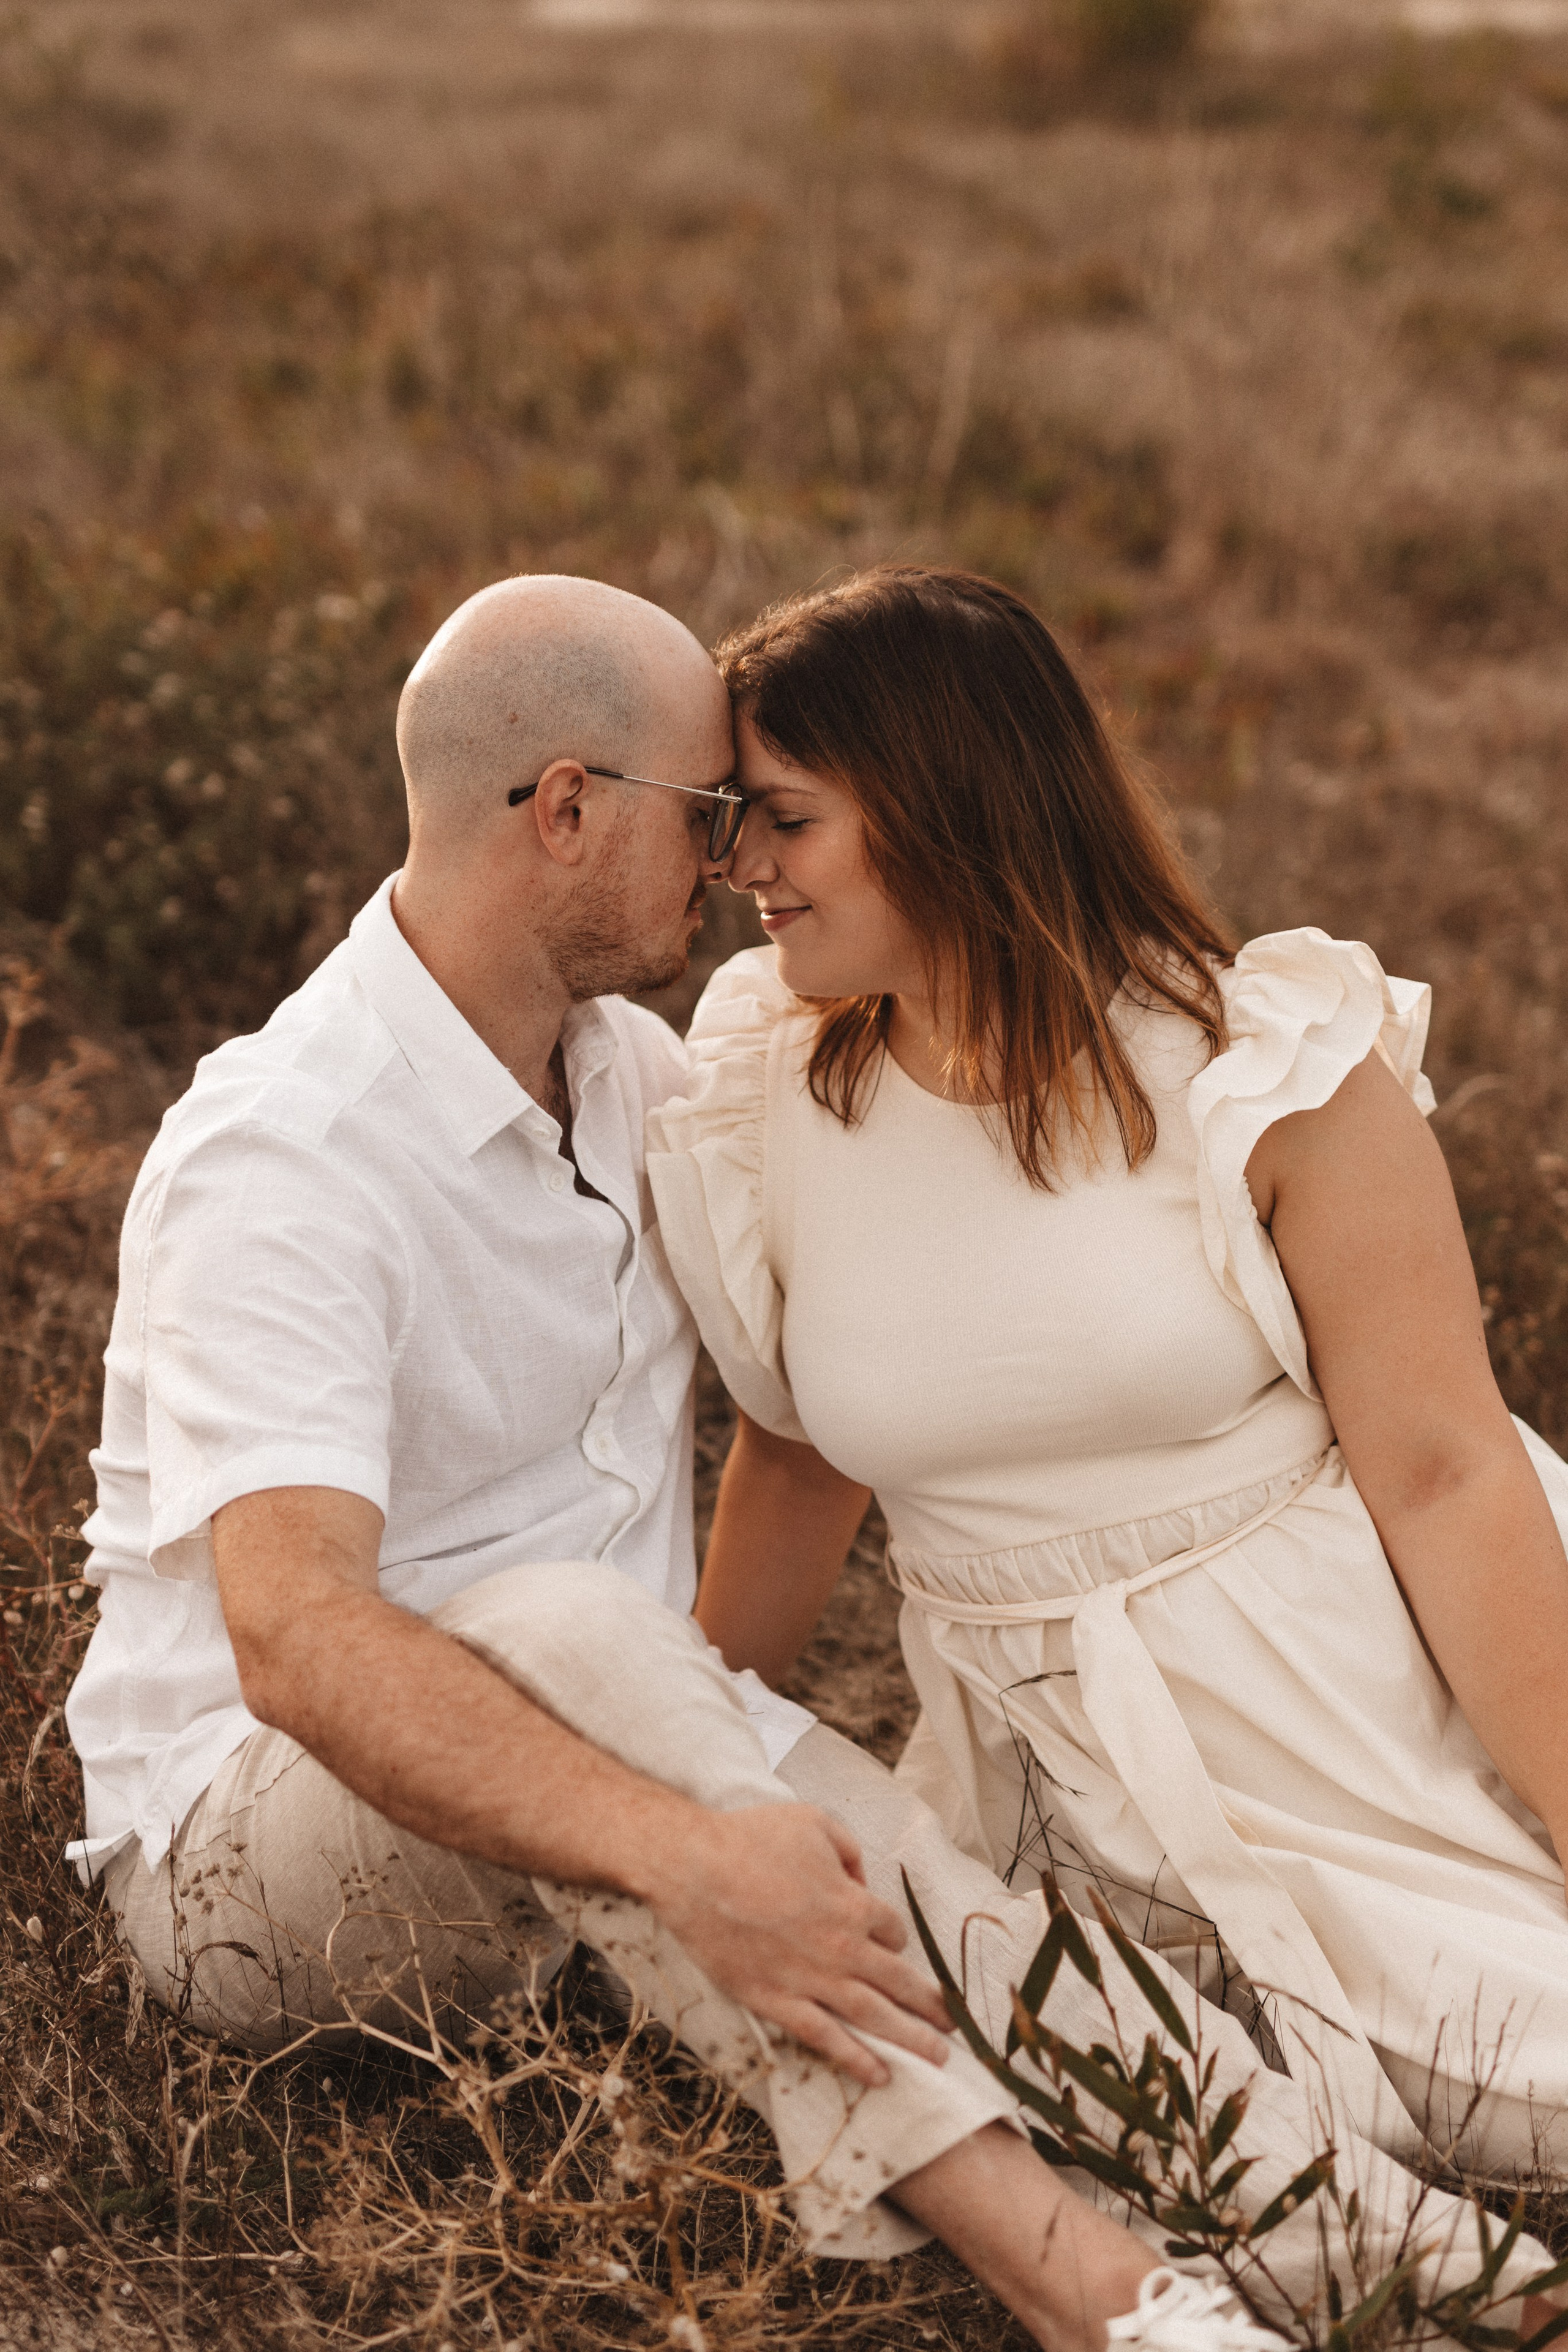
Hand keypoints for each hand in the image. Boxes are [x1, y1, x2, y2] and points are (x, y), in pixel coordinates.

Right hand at [639, 1803, 954, 2087]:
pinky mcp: (775, 2001)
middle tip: (953, 2026)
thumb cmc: (751, 1838)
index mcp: (852, 1904)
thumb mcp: (813, 1822)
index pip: (893, 1931)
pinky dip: (855, 2060)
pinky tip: (880, 2076)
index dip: (894, 1936)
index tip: (888, 1940)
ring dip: (911, 2039)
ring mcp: (809, 1980)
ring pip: (873, 2018)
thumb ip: (849, 1850)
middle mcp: (841, 1948)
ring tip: (939, 2057)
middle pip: (899, 1982)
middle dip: (930, 2006)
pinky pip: (825, 2038)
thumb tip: (860, 1880)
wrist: (692, 1868)